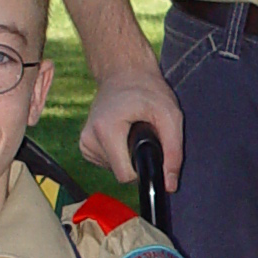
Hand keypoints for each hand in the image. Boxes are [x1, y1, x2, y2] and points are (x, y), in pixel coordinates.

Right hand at [81, 66, 183, 189]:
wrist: (123, 72)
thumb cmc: (147, 90)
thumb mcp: (170, 116)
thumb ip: (173, 152)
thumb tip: (170, 185)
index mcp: (106, 130)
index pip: (125, 175)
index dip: (143, 169)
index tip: (152, 152)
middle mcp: (89, 137)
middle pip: (120, 173)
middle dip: (136, 159)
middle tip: (144, 134)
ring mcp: (84, 142)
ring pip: (114, 169)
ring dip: (128, 155)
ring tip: (133, 130)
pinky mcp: (84, 145)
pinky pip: (107, 163)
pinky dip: (119, 153)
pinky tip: (123, 134)